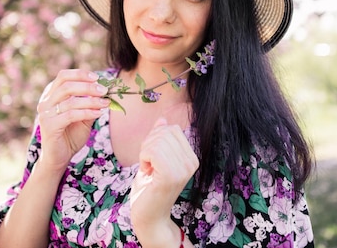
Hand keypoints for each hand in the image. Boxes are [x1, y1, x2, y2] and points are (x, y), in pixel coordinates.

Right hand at [37, 69, 108, 172]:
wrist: (59, 157)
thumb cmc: (71, 135)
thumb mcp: (83, 116)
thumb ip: (90, 103)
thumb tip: (105, 91)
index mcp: (51, 94)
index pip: (63, 76)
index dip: (80, 74)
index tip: (97, 78)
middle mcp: (45, 102)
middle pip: (66, 85)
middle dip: (88, 86)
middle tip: (104, 90)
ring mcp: (45, 113)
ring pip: (70, 100)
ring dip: (91, 100)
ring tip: (105, 103)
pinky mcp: (48, 126)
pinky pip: (71, 115)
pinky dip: (87, 112)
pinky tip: (98, 113)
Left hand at [130, 118, 198, 246]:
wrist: (149, 216)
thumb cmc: (149, 188)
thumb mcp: (154, 158)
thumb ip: (160, 139)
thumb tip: (163, 119)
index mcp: (192, 157)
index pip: (172, 129)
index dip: (156, 137)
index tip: (152, 157)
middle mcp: (192, 162)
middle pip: (165, 132)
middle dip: (149, 143)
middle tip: (147, 163)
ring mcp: (183, 169)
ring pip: (157, 141)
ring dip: (145, 152)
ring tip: (148, 169)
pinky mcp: (171, 176)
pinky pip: (153, 151)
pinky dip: (143, 158)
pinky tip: (147, 172)